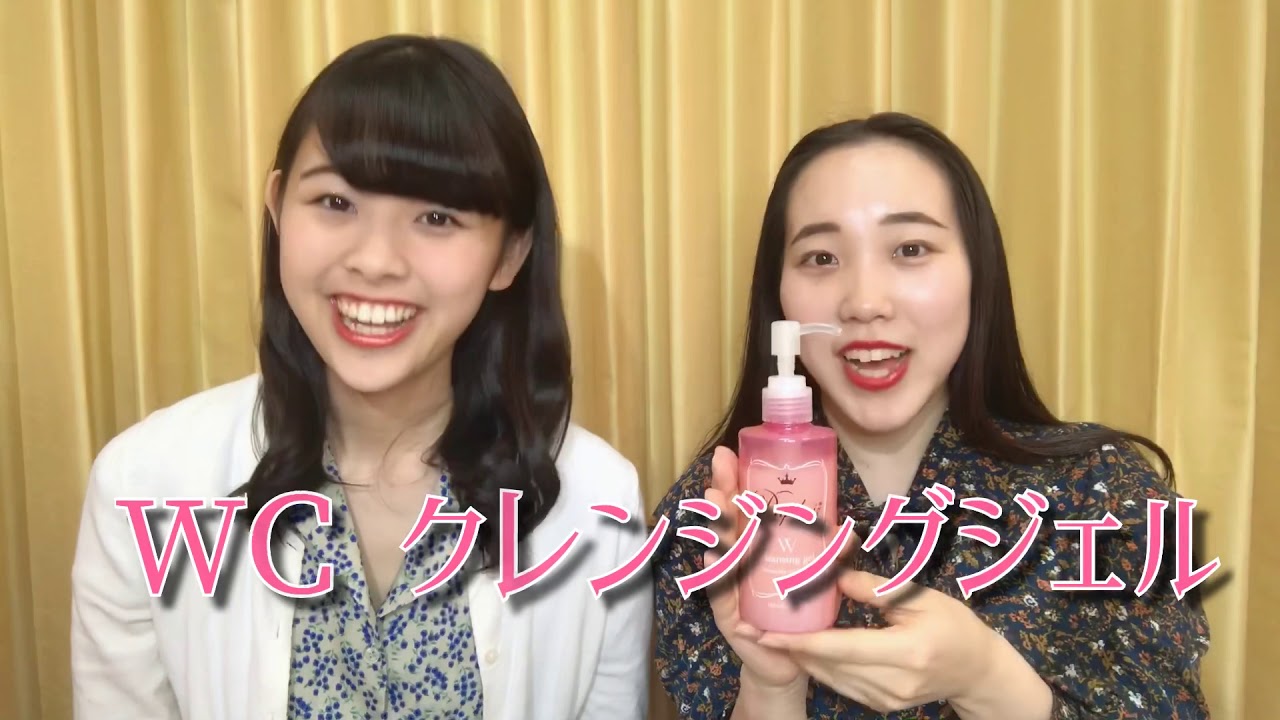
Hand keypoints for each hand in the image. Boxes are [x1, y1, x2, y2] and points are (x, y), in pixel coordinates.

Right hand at [702, 447, 805, 692]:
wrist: (790, 663)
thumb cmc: (796, 614)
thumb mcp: (812, 579)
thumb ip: (824, 555)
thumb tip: (847, 530)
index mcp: (753, 548)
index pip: (741, 509)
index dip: (734, 481)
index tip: (729, 453)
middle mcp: (736, 563)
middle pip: (725, 523)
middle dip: (722, 492)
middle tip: (720, 466)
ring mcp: (729, 588)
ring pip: (720, 551)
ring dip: (717, 524)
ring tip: (716, 500)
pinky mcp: (729, 616)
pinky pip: (721, 592)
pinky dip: (718, 573)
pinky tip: (714, 555)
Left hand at [755, 568, 1002, 713]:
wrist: (977, 670)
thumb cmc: (953, 625)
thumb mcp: (919, 596)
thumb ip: (873, 588)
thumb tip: (832, 575)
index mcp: (906, 651)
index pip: (841, 647)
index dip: (800, 641)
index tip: (765, 633)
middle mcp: (894, 681)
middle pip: (830, 665)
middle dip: (791, 648)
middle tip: (756, 628)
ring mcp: (888, 699)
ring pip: (832, 678)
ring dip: (803, 657)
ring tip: (773, 635)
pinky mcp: (883, 705)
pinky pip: (843, 685)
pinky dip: (822, 667)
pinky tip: (806, 649)